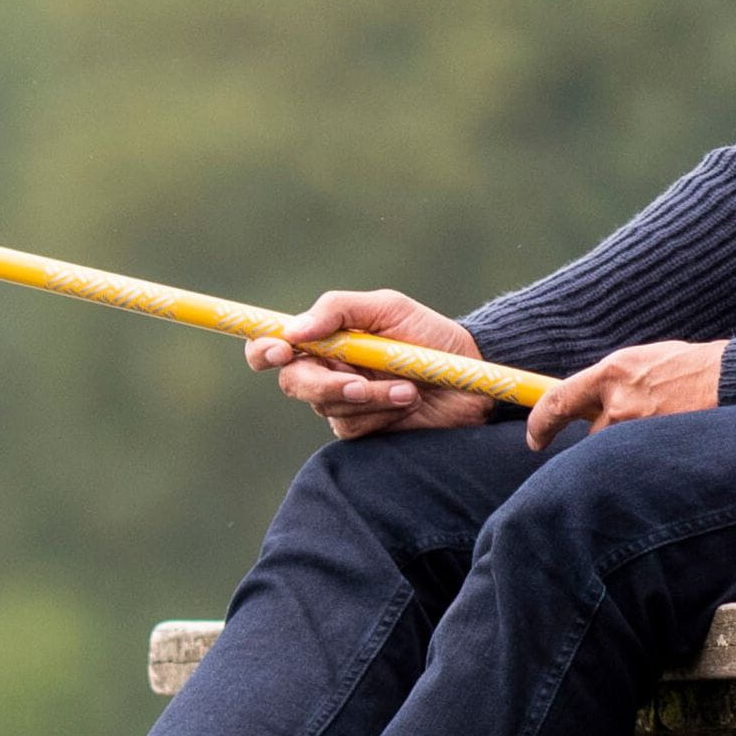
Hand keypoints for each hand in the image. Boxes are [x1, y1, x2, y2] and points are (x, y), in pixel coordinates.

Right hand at [248, 289, 504, 438]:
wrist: (471, 372)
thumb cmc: (429, 334)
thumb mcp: (388, 308)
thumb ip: (338, 309)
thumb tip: (293, 329)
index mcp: (324, 339)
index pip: (272, 345)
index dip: (264, 350)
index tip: (282, 350)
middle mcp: (326, 370)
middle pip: (293, 383)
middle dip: (323, 384)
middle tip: (357, 382)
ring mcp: (343, 402)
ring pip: (326, 407)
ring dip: (368, 398)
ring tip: (408, 387)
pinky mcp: (364, 428)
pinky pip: (352, 427)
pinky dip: (381, 412)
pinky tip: (407, 400)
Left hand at [525, 338, 719, 448]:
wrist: (735, 381)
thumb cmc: (694, 367)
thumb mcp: (644, 361)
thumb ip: (614, 381)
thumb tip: (593, 401)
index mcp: (612, 372)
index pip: (557, 400)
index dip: (540, 424)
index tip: (535, 439)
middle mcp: (619, 402)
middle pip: (591, 435)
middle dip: (607, 436)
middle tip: (635, 427)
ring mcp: (639, 429)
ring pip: (616, 452)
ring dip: (630, 448)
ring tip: (665, 426)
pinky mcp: (657, 450)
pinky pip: (637, 464)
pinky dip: (647, 460)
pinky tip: (670, 449)